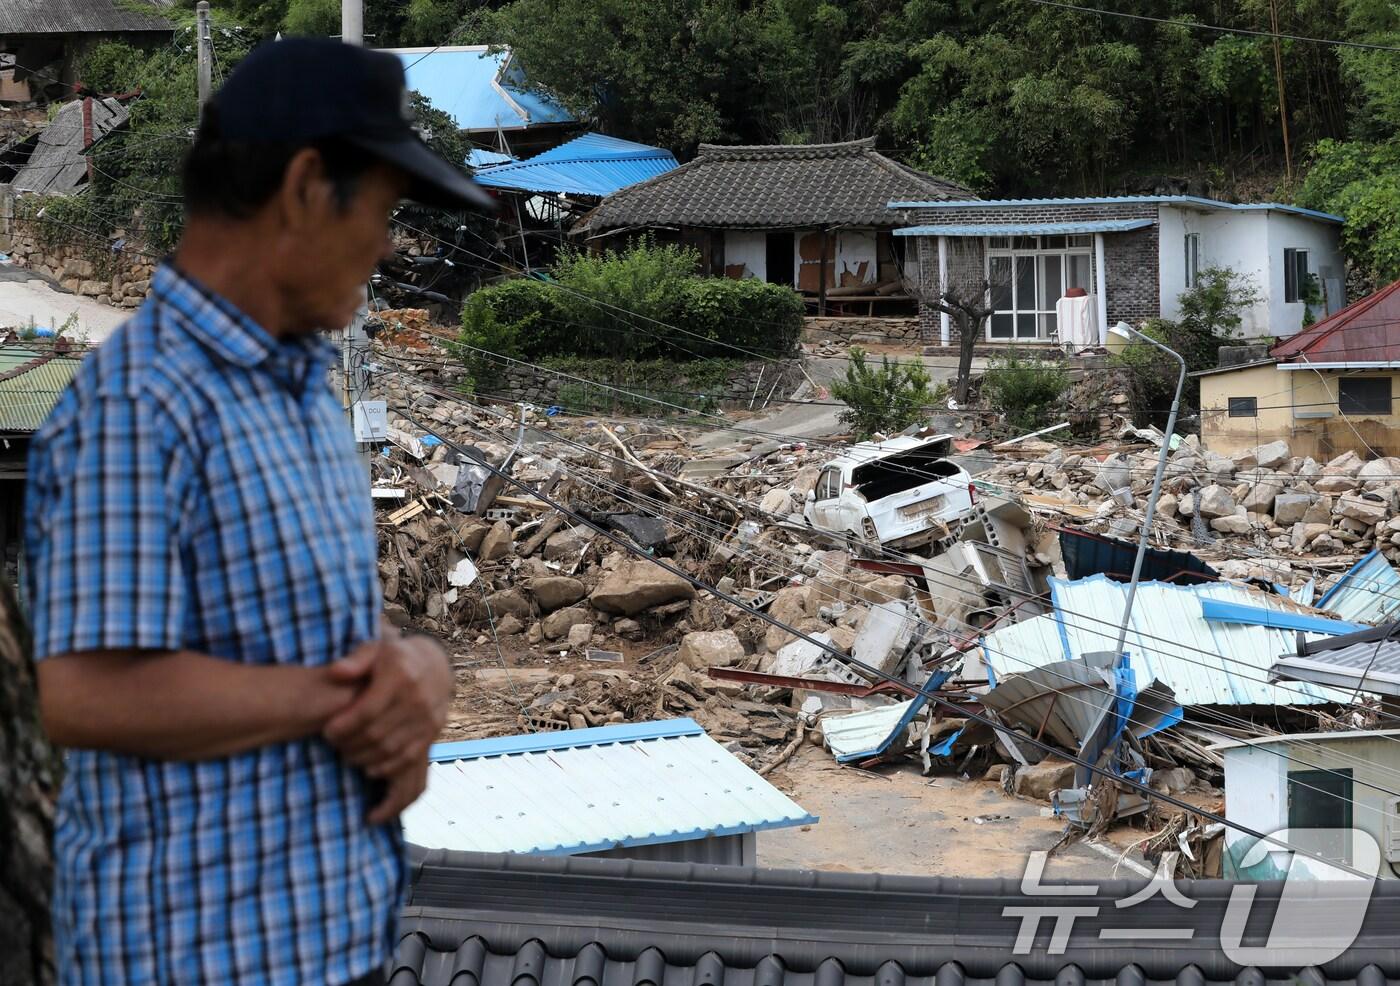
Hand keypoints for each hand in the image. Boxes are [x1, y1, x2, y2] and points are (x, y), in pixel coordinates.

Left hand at [322, 631, 453, 818]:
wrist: (435, 667)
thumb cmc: (394, 658)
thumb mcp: (375, 650)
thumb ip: (354, 660)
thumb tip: (336, 672)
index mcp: (400, 676)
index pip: (367, 711)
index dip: (343, 726)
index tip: (326, 731)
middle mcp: (418, 699)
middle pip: (376, 734)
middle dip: (349, 744)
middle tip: (334, 744)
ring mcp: (428, 718)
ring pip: (389, 749)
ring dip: (363, 757)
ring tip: (346, 754)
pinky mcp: (432, 733)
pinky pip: (406, 758)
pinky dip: (385, 767)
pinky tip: (368, 766)